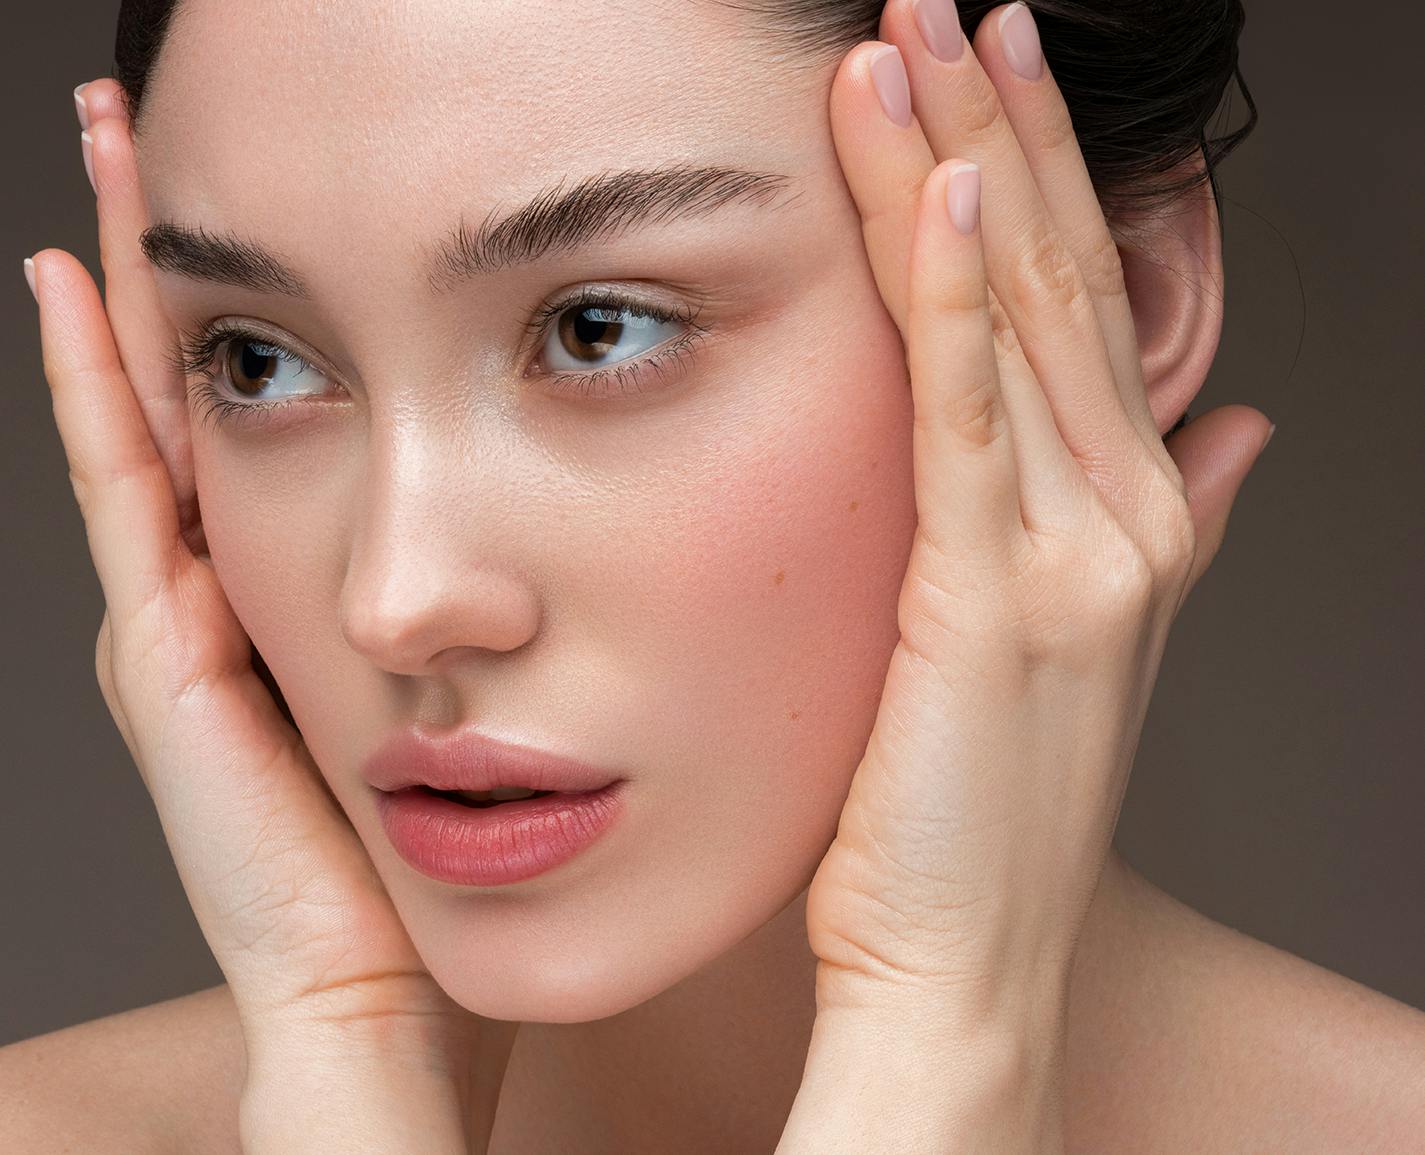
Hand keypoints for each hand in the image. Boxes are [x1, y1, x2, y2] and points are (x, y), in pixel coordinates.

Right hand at [34, 84, 483, 1152]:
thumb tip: (654, 520)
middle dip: (191, 264)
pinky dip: (99, 400)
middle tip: (159, 126)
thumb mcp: (519, 695)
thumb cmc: (476, 861)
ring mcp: (197, 623)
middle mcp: (251, 592)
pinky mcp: (168, 666)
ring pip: (159, 423)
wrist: (390, 994)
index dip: (287, 302)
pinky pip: (126, 499)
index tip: (285, 188)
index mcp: (334, 595)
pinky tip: (85, 292)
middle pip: (218, 394)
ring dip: (138, 296)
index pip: (308, 412)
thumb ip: (554, 609)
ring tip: (108, 159)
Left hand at [783, 3, 1270, 1147]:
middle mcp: (1120, 521)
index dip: (1040, 179)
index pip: (1078, 307)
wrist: (967, 965)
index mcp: (1129, 522)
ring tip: (918, 41)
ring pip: (1014, 320)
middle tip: (951, 6)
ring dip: (965, 166)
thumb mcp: (1083, 647)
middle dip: (1003, 131)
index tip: (985, 74)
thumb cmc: (984, 813)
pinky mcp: (990, 600)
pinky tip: (924, 184)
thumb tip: (1232, 431)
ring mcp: (1070, 557)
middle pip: (1055, 283)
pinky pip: (968, 417)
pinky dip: (948, 295)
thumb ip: (1163, 523)